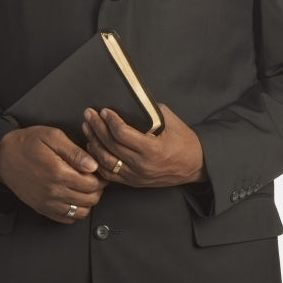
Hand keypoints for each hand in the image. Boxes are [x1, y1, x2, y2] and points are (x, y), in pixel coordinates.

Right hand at [0, 126, 107, 223]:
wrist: (2, 156)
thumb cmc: (27, 143)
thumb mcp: (52, 136)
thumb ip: (74, 151)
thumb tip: (93, 165)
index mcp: (58, 172)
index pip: (93, 184)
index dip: (101, 177)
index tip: (100, 170)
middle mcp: (53, 191)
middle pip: (90, 199)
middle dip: (98, 189)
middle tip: (95, 178)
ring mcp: (47, 203)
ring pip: (81, 212)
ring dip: (88, 201)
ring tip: (85, 187)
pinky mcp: (42, 208)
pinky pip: (66, 219)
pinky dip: (75, 211)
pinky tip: (73, 197)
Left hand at [82, 104, 207, 187]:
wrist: (195, 165)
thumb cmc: (184, 141)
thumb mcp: (171, 121)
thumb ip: (151, 111)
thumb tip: (132, 100)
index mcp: (152, 149)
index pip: (122, 134)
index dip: (110, 121)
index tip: (104, 110)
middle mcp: (141, 164)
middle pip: (110, 145)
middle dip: (96, 127)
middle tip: (88, 114)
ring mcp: (136, 176)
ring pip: (106, 161)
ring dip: (93, 143)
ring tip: (87, 128)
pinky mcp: (133, 182)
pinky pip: (109, 174)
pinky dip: (98, 161)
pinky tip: (93, 148)